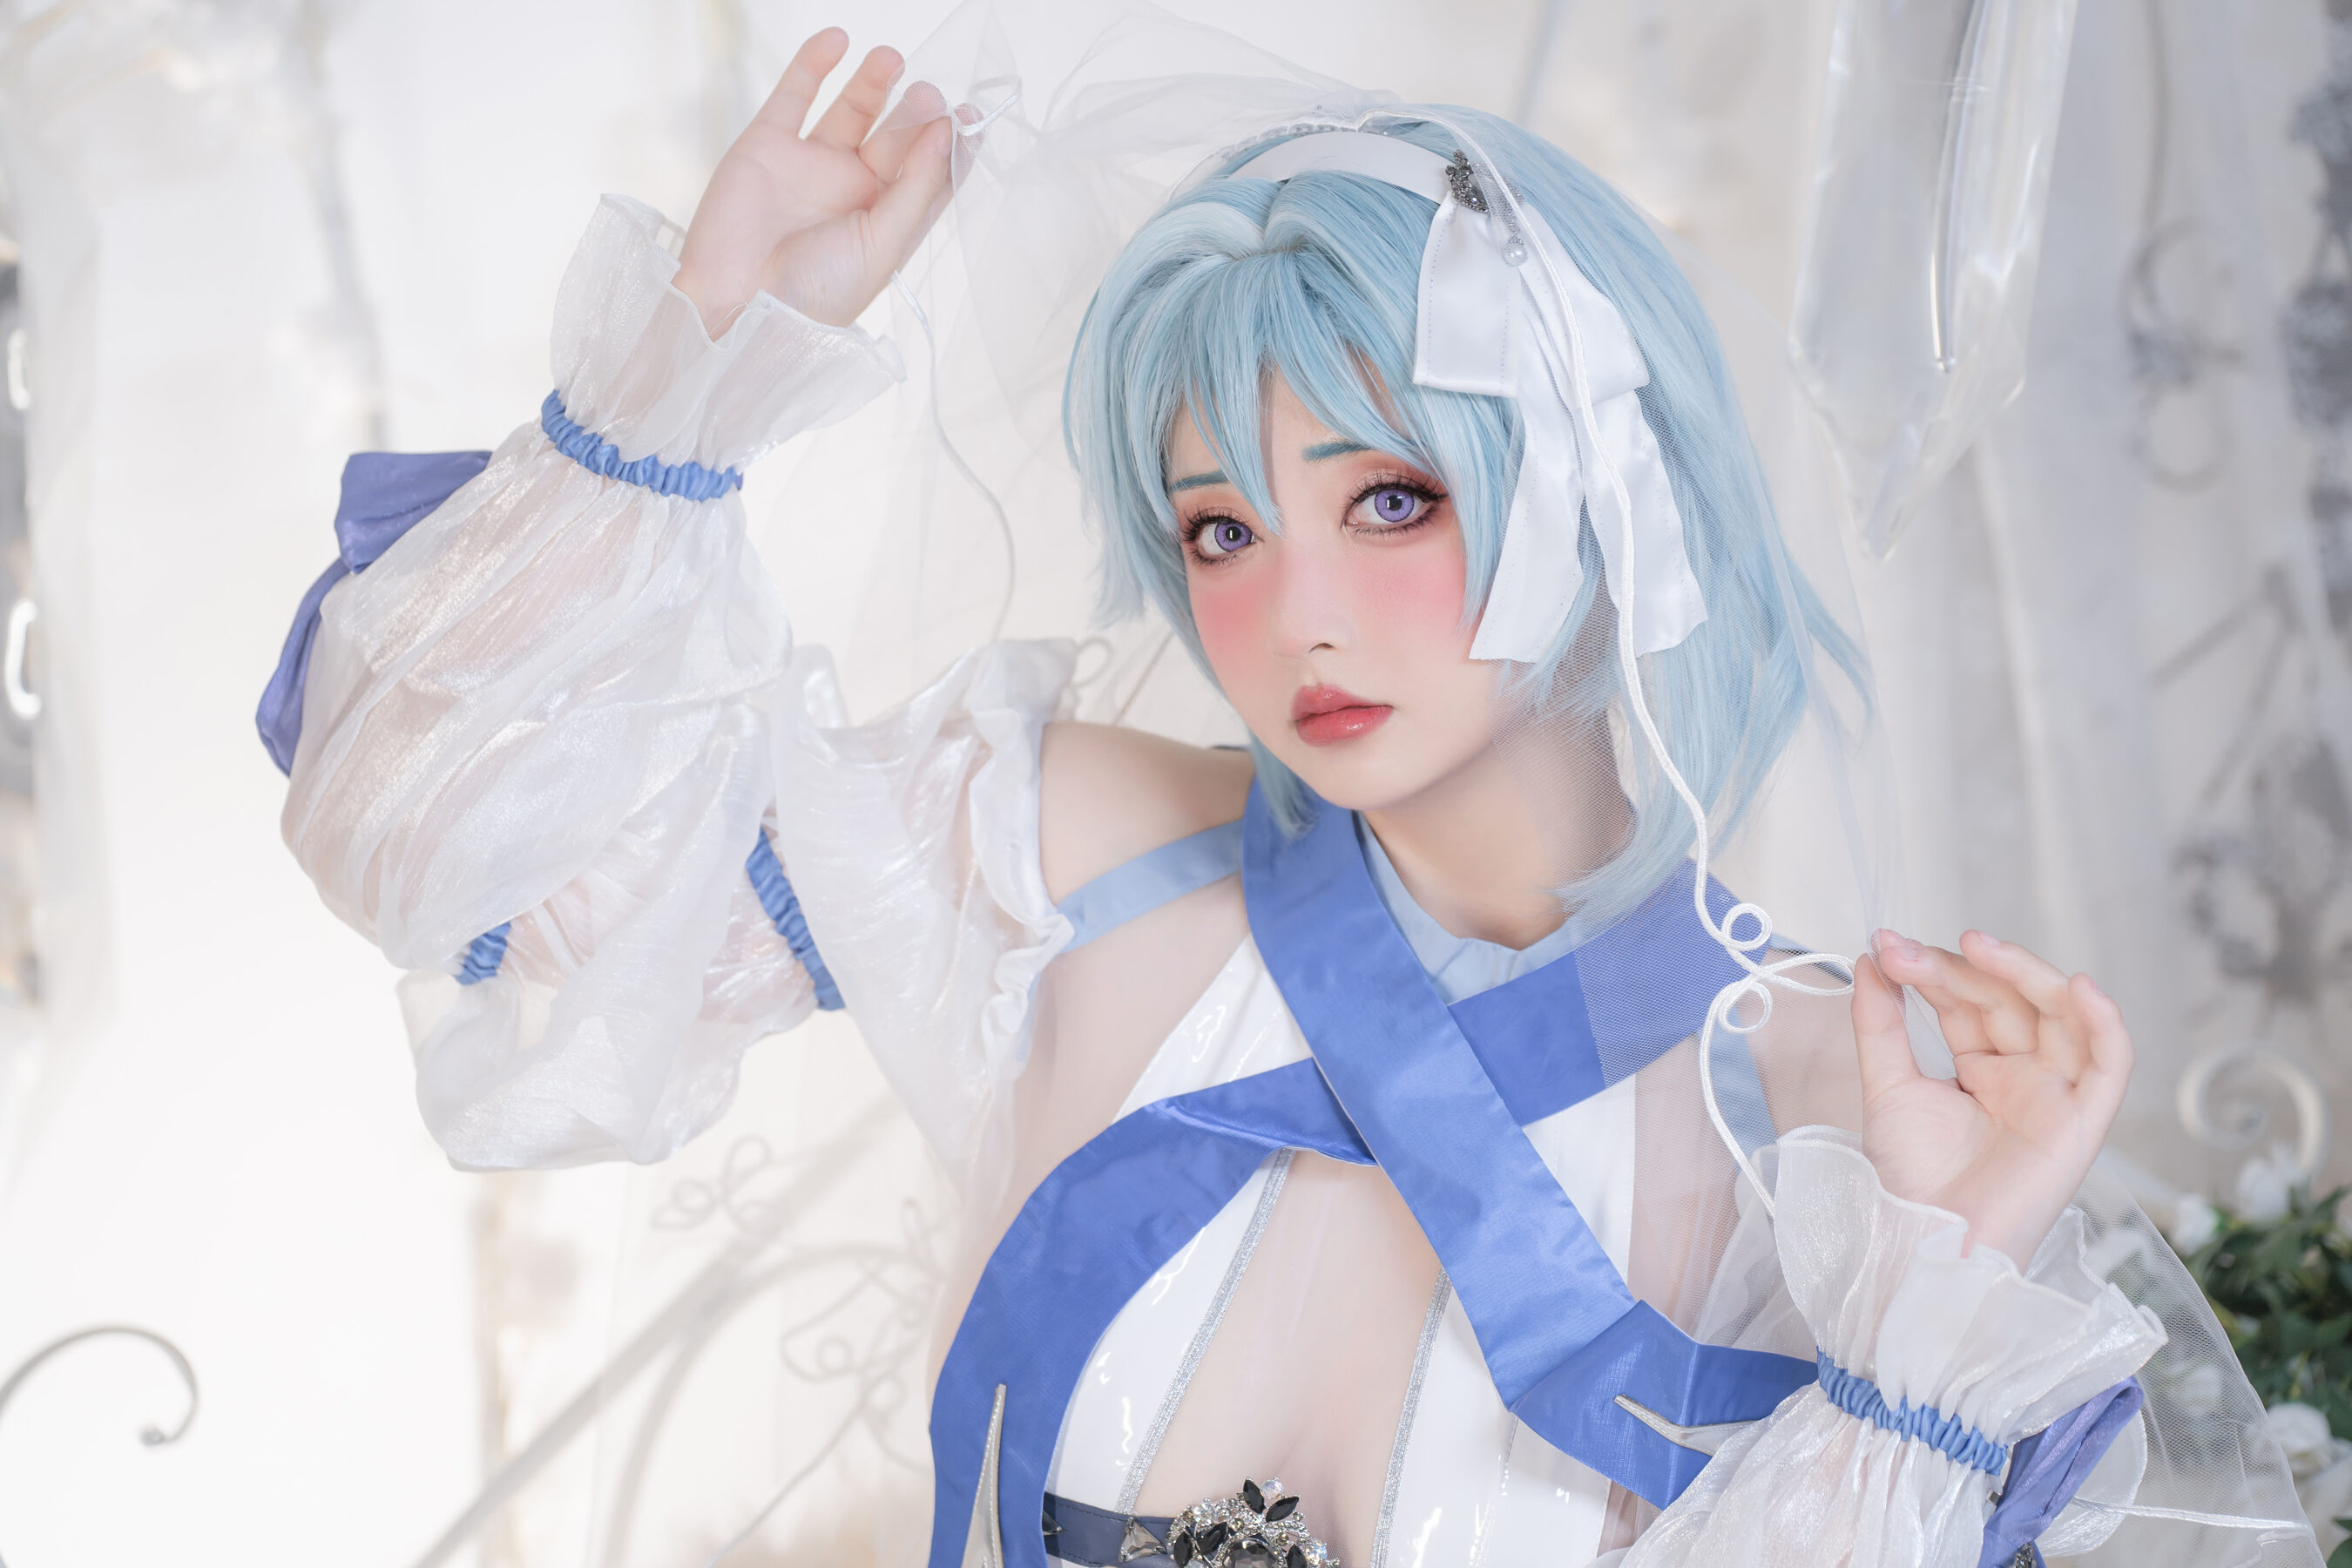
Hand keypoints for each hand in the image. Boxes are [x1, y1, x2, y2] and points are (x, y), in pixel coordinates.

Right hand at [673, 28, 958, 329]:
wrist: (737, 306)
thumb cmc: (814, 295)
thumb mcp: (882, 246)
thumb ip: (916, 188)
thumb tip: (946, 132)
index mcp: (887, 223)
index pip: (929, 175)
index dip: (951, 145)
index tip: (972, 118)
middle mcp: (852, 192)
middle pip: (896, 138)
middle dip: (915, 113)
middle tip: (929, 93)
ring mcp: (811, 166)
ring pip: (852, 111)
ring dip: (874, 83)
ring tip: (891, 60)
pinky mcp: (768, 146)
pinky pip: (795, 96)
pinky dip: (814, 65)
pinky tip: (837, 41)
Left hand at [1852, 929, 2132, 1264]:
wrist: (1925, 1240)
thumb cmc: (1911, 1178)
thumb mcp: (1887, 1086)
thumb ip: (1882, 1024)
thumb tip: (1870, 961)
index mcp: (1982, 1068)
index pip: (1968, 1001)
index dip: (1931, 969)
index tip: (1885, 947)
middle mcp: (2024, 1075)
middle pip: (2007, 1001)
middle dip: (1959, 968)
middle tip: (1906, 952)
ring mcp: (2056, 1094)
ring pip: (2059, 1016)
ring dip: (2024, 974)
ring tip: (1977, 946)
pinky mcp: (2083, 1122)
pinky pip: (2110, 1064)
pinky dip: (2105, 1024)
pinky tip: (2080, 987)